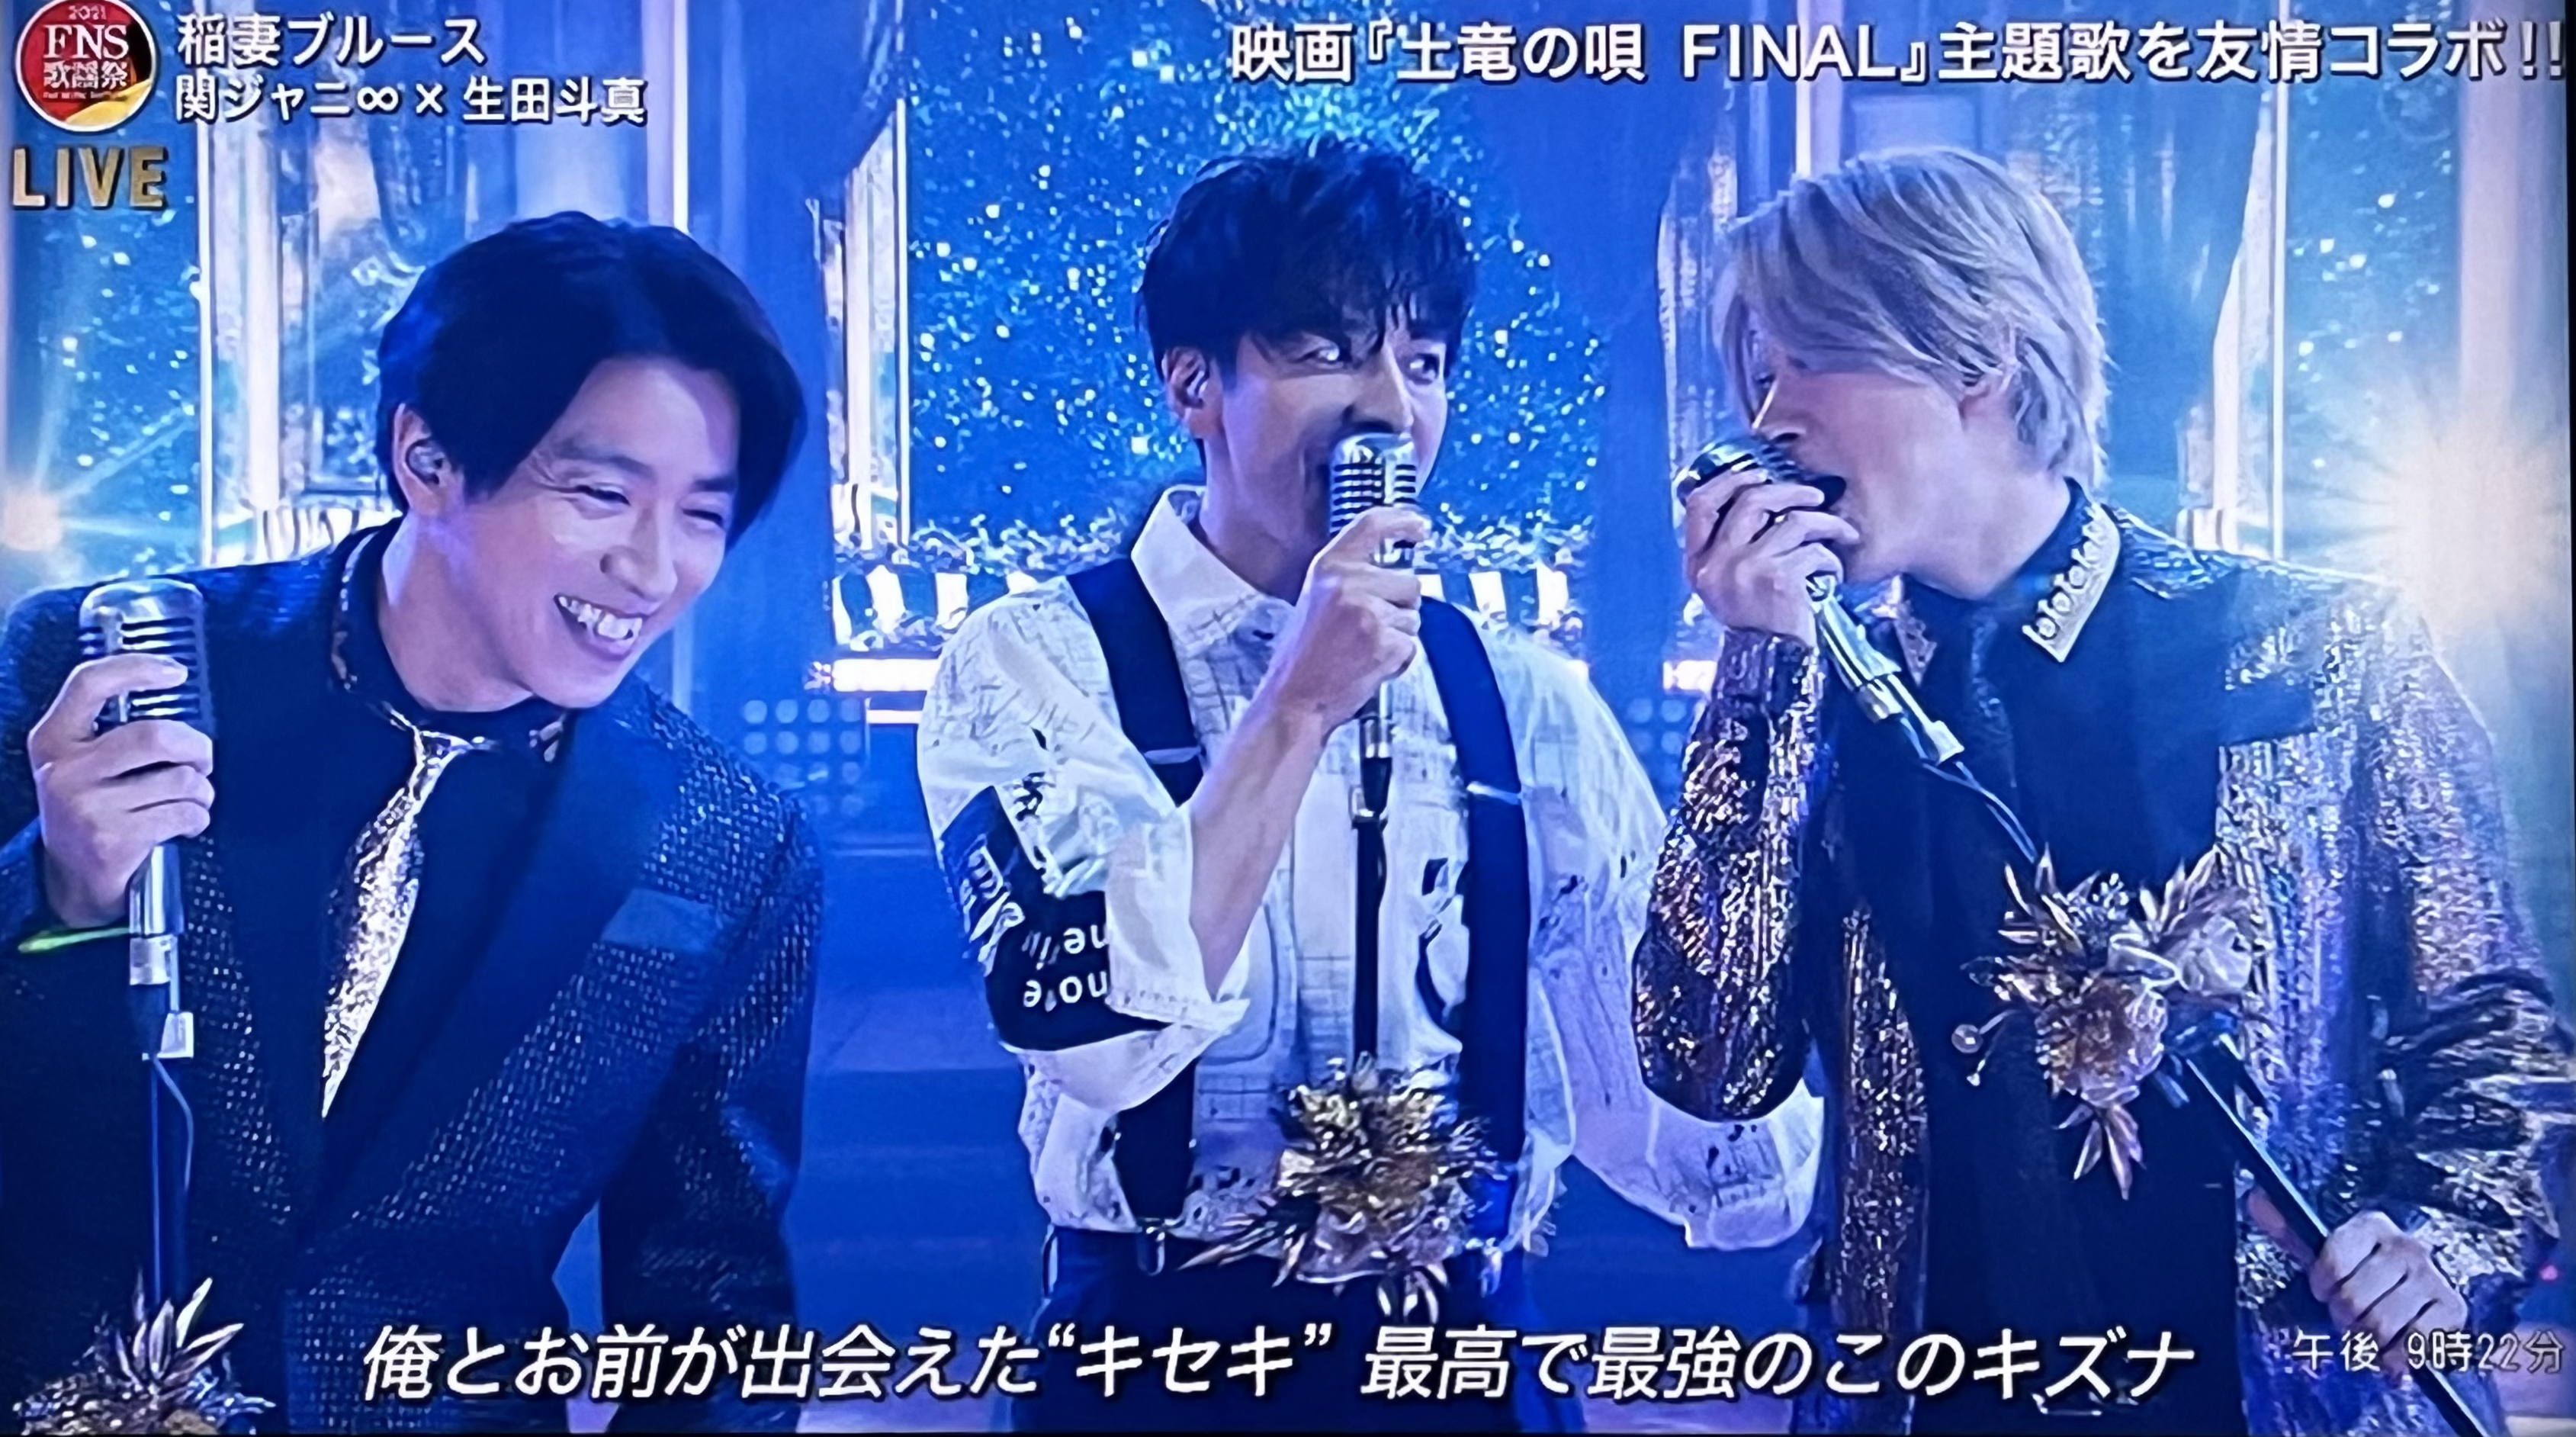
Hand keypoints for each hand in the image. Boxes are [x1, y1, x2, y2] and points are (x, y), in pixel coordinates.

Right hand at [26, 654, 213, 928]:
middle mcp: (63, 770)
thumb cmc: (93, 810)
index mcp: (53, 740)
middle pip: (156, 735)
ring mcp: (85, 807)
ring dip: (201, 792)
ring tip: (188, 802)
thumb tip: (173, 691)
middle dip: (197, 748)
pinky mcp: (111, 840)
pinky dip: (198, 819)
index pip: (89, 684)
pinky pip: (184, 814)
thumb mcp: (84, 764)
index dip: (136, 668)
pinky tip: (183, 826)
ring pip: (180, 779)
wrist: (73, 881)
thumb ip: (113, 729)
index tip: (175, 672)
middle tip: (201, 762)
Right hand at [1260, 506, 1429, 729]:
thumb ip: (1350, 580)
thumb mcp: (1316, 601)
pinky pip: (1411, 645)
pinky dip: (1398, 659)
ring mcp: (1368, 612)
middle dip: (1401, 606)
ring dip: (1398, 635)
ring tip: (1364, 649)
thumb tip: (1392, 573)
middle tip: (1369, 629)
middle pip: (1409, 581)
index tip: (1420, 526)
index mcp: (1328, 568)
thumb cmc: (1304, 657)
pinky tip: (1370, 664)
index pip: (1372, 524)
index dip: (1402, 521)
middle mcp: (1348, 583)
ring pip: (1413, 615)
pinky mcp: (1384, 642)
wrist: (1294, 700)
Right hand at [1679, 471, 1857, 650]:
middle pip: (1751, 501)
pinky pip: (1813, 551)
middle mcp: (1716, 564)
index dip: (1729, 481)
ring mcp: (1745, 570)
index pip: (1700, 505)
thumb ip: (1730, 549)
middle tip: (1814, 497)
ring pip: (1792, 521)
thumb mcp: (1726, 587)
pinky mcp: (1778, 580)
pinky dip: (1831, 558)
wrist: (1770, 666)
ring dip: (1825, 523)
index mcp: (1698, 564)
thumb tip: (1759, 500)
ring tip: (1840, 531)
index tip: (1757, 475)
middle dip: (1790, 491)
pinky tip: (1835, 571)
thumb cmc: (1757, 625)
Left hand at [2249, 1190, 2468, 1378]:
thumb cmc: (2359, 1279)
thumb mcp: (2323, 1254)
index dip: (2322, 1287)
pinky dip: (2398, 1357)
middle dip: (2343, 1319)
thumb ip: (2291, 1233)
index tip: (2323, 1292)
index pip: (2333, 1262)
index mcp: (2373, 1227)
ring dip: (2368, 1341)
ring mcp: (2433, 1278)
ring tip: (2368, 1336)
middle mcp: (2407, 1247)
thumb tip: (2257, 1199)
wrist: (2414, 1304)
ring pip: (2381, 1325)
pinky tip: (2392, 1353)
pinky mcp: (2452, 1309)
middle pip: (2354, 1299)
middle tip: (2348, 1320)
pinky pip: (2416, 1342)